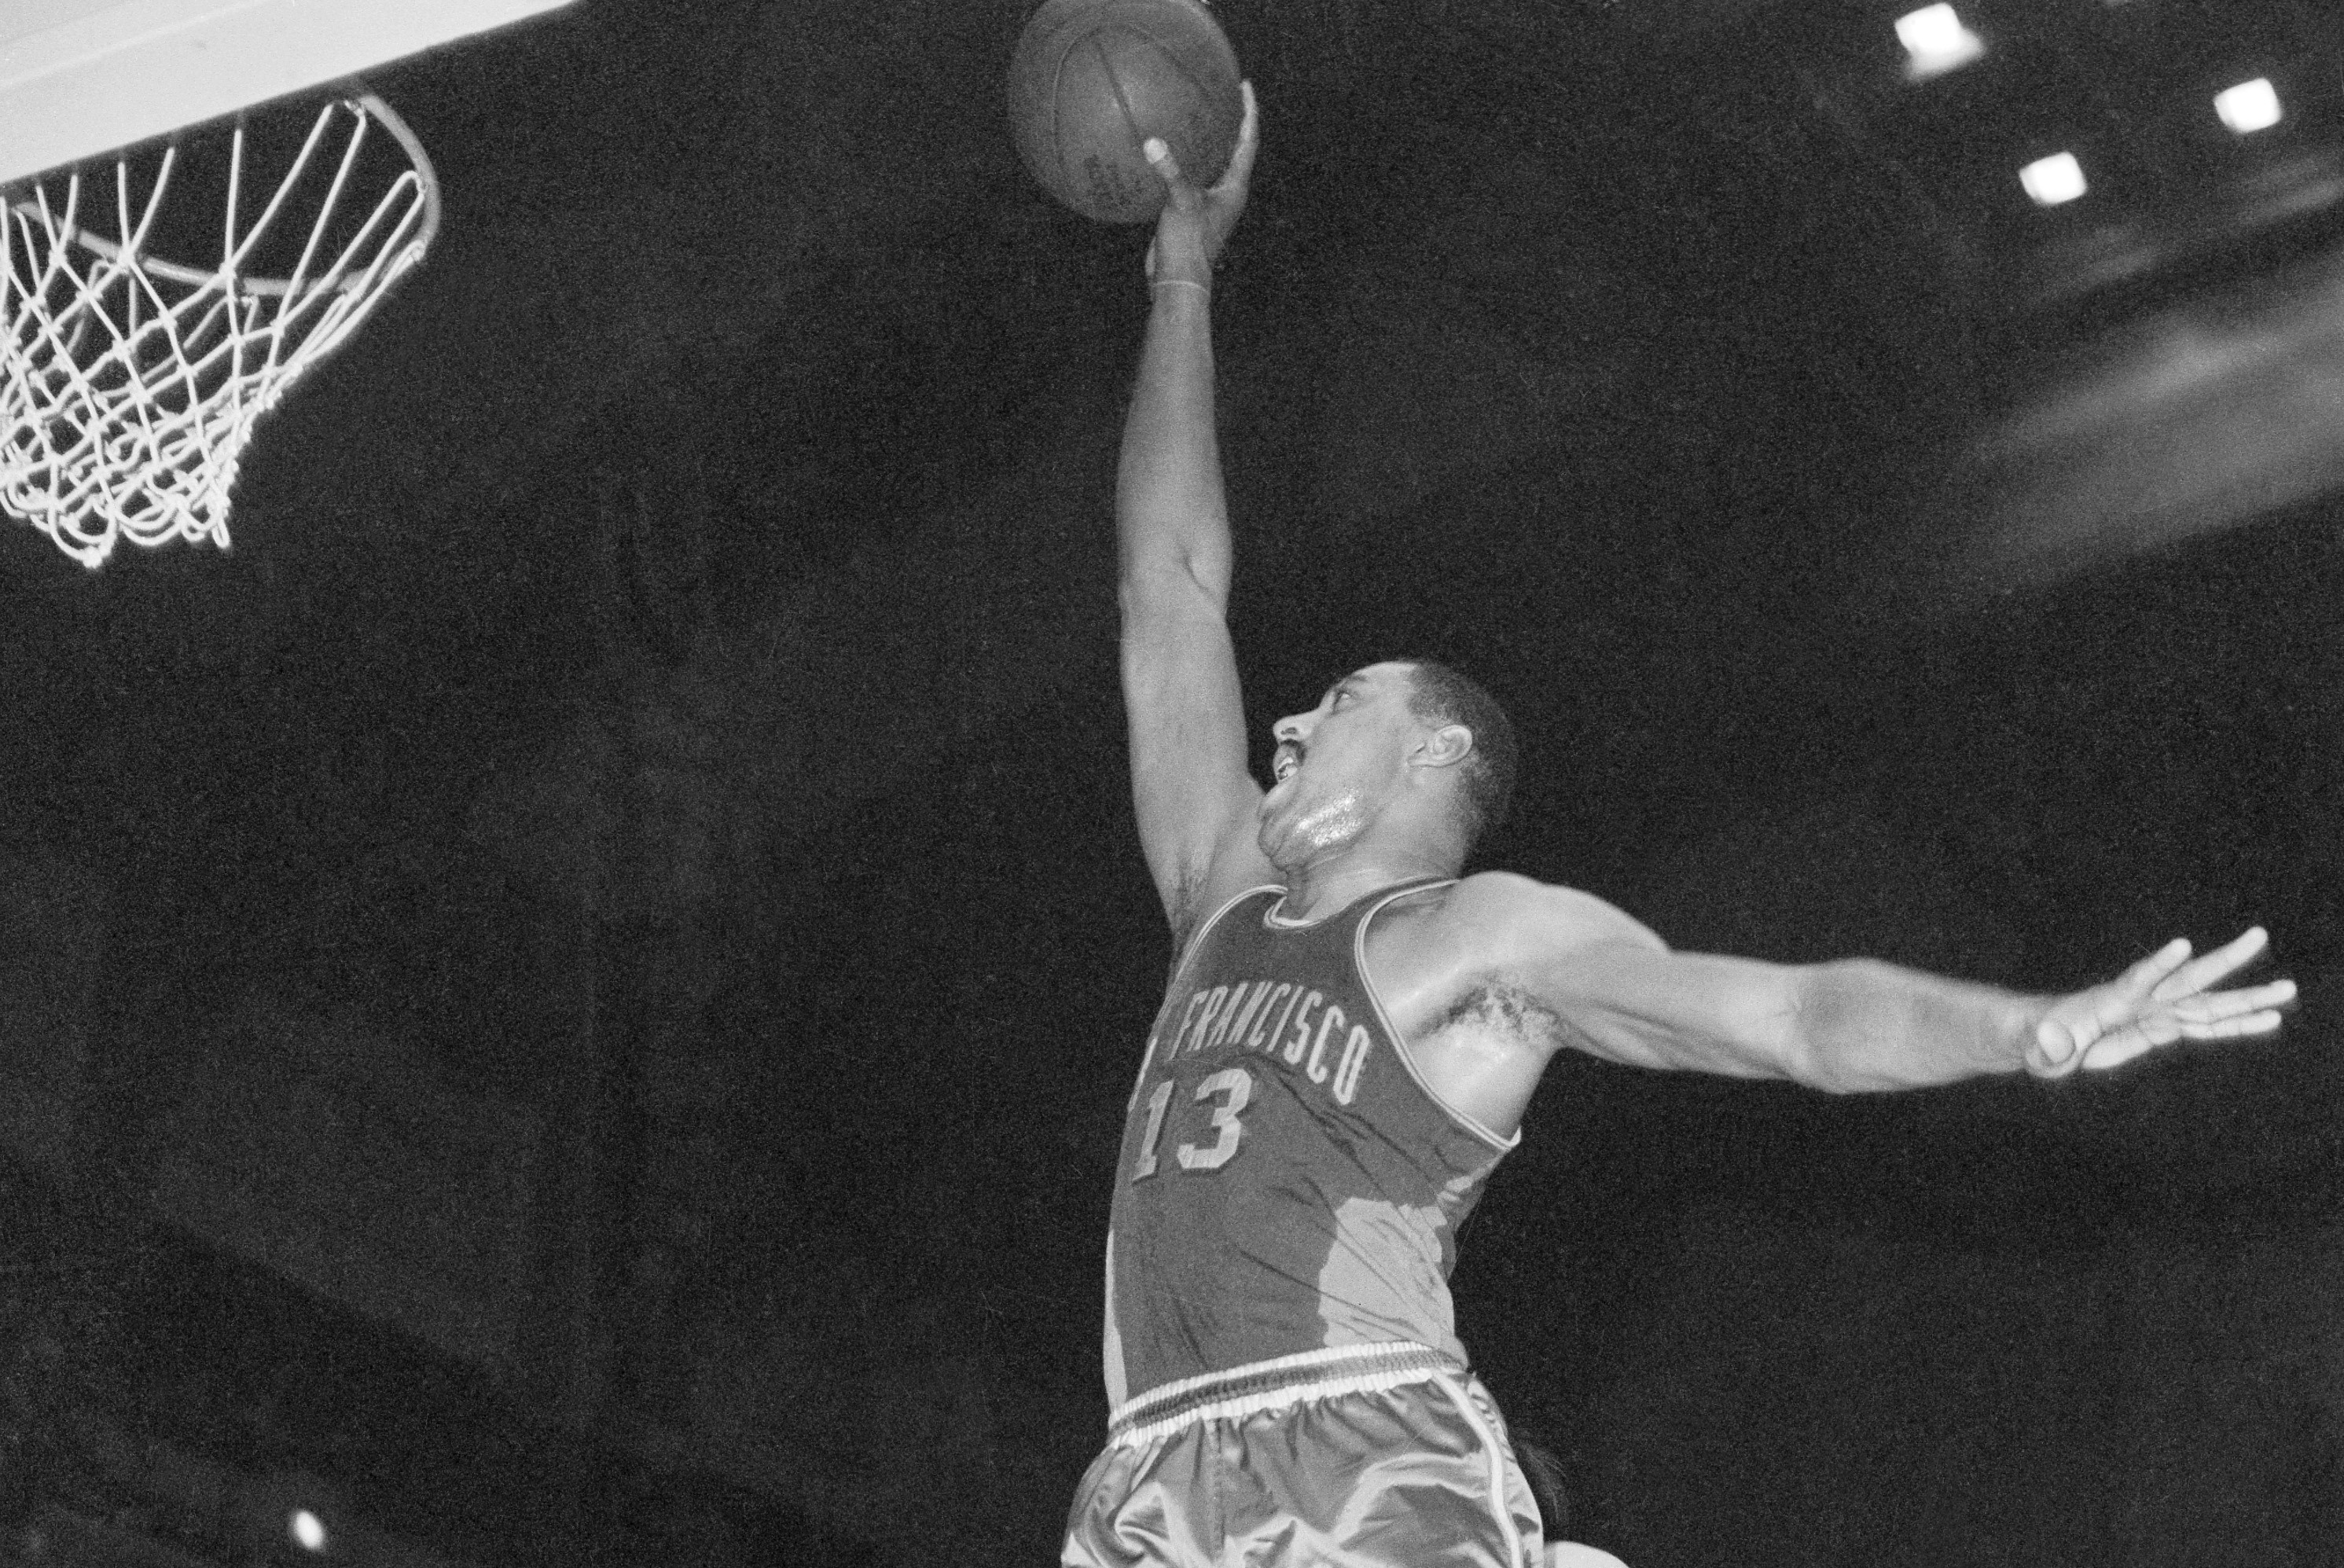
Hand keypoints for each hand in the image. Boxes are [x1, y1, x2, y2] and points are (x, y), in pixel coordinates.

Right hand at [1144, 80, 1258, 288]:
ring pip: (1211, 161)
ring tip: (1195, 111)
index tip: (1244, 85)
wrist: (1178, 282)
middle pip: (1234, 146)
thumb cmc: (1189, 244)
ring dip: (1206, 139)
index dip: (1248, 111)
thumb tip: (1152, 142)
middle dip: (1230, 119)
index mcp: (1235, 186)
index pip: (1248, 140)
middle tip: (1222, 90)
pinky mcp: (1190, 209)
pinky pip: (1188, 175)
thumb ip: (1170, 172)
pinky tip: (1161, 147)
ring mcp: (1209, 201)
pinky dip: (1180, 159)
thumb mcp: (1181, 203)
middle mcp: (1227, 191)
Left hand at [2027, 926, 2295, 1077]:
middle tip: (2258, 935)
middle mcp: (2140, 1001)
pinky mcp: (2163, 1028)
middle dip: (2223, 960)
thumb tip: (2051, 1046)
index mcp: (2109, 1001)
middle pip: (2187, 979)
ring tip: (2288, 988)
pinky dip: (2237, 1024)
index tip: (2183, 945)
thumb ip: (2045, 1048)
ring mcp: (2156, 1013)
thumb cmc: (2035, 1042)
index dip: (2158, 965)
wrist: (2043, 1038)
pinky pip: (2206, 1026)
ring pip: (2209, 1003)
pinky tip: (2269, 1019)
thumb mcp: (2036, 1050)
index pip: (2137, 979)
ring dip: (2247, 998)